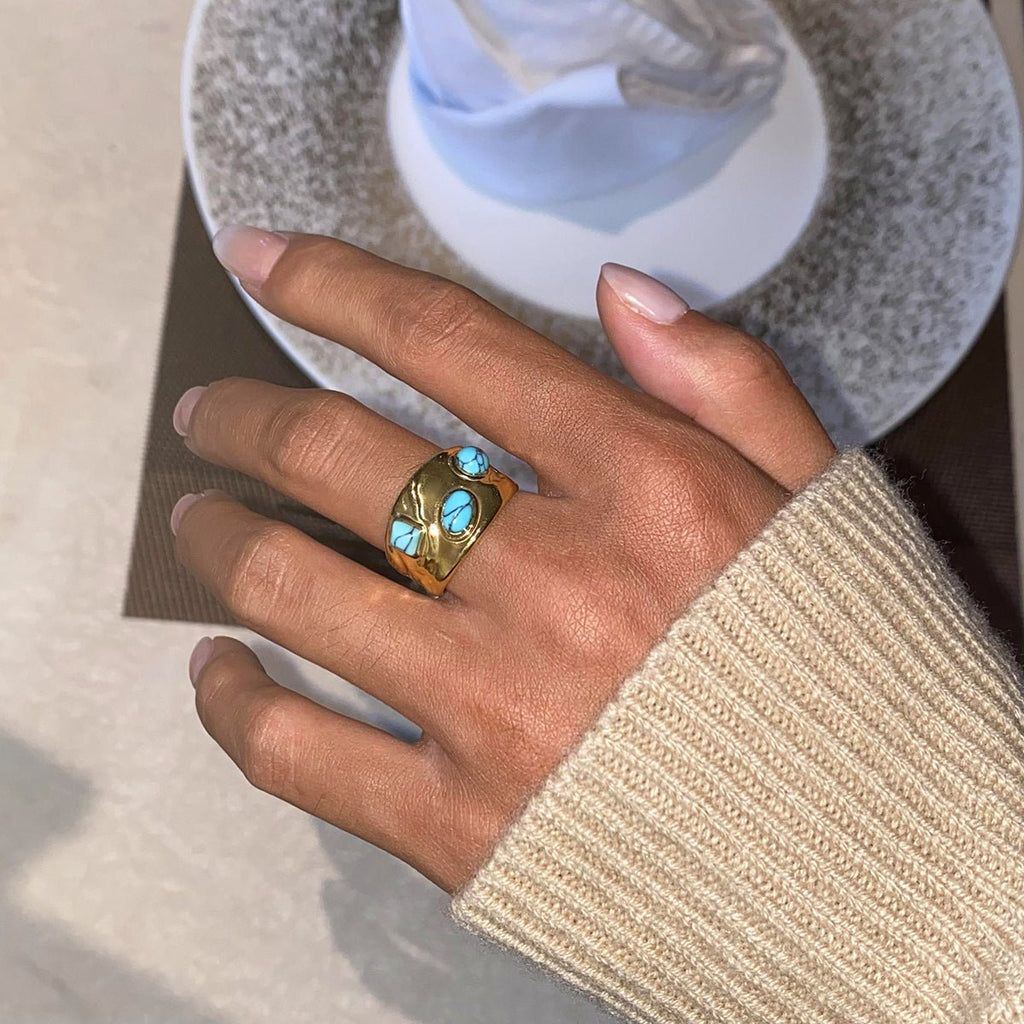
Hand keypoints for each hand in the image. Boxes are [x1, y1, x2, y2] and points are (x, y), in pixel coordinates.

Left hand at [172, 229, 835, 892]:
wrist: (873, 868)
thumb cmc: (845, 673)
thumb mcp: (821, 498)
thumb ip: (728, 384)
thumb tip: (619, 296)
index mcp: (643, 486)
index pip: (448, 345)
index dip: (332, 285)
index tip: (261, 259)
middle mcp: (554, 580)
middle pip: (342, 458)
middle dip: (247, 418)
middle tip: (210, 414)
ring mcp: (497, 706)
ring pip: (296, 587)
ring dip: (219, 539)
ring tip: (198, 517)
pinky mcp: (462, 825)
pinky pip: (300, 753)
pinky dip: (232, 704)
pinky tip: (218, 670)